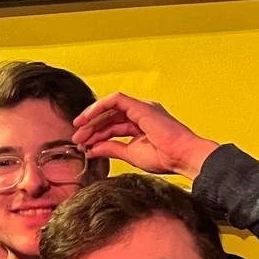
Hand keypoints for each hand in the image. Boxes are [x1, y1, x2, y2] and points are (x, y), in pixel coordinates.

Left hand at [73, 92, 219, 178]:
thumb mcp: (130, 154)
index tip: (83, 146)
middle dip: (91, 128)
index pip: (112, 126)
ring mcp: (141, 108)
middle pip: (109, 117)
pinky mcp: (140, 106)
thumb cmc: (164, 158)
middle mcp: (141, 114)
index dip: (96, 135)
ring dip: (92, 120)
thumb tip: (91, 150)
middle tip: (77, 140)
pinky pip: (115, 100)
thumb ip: (111, 149)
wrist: (181, 156)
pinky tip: (86, 119)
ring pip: (109, 108)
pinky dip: (98, 107)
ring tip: (79, 133)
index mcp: (141, 125)